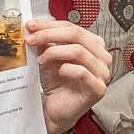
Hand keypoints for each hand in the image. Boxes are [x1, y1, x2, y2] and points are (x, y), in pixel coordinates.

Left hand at [29, 19, 108, 133]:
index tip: (31, 26)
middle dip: (50, 34)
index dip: (50, 25)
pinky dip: (66, 69)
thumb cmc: (56, 82)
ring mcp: (103, 73)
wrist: (55, 108)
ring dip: (55, 52)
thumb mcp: (49, 56)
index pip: (73, 27)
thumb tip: (34, 26)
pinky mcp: (98, 89)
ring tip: (40, 59)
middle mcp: (102, 56)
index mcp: (93, 45)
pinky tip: (57, 72)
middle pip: (77, 35)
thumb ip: (46, 41)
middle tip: (32, 38)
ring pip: (79, 51)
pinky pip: (82, 72)